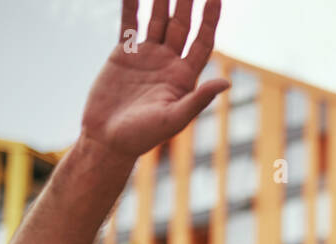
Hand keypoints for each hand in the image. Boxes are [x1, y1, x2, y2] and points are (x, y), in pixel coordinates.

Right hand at [80, 0, 228, 160]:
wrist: (109, 139)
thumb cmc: (144, 136)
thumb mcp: (175, 119)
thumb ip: (199, 99)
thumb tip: (226, 82)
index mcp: (184, 77)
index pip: (202, 41)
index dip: (210, 19)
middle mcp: (168, 63)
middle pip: (182, 25)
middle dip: (187, 2)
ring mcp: (146, 57)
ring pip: (157, 19)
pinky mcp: (123, 55)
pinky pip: (128, 24)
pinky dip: (131, 5)